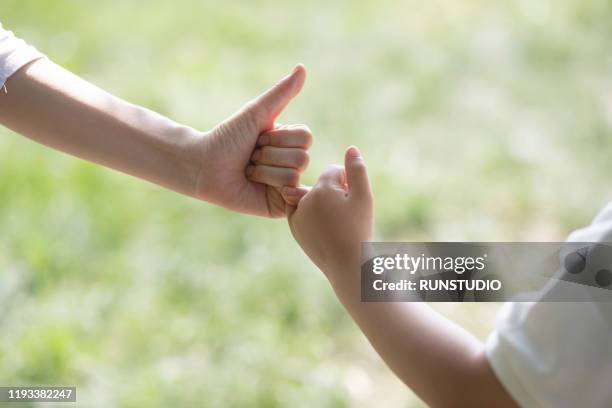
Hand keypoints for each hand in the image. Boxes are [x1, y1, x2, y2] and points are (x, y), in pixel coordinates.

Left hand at [195, 65, 310, 217]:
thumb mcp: (257, 113)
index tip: (258, 139)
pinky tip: (257, 186)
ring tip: (248, 171)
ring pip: (293, 173)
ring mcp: (287, 186)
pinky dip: (272, 185)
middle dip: (270, 154)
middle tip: (251, 157)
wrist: (205, 165)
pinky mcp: (280, 205)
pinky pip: (291, 192)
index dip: (279, 136)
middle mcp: (292, 164)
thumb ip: (282, 93)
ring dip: (264, 170)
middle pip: (302, 155)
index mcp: (290, 143)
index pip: (305, 136)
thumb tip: (302, 67)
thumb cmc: (228, 138)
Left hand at [287, 146, 373, 278]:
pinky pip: (301, 210)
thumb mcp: (363, 198)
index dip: (348, 184)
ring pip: (311, 196)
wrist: (346, 264)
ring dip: (322, 202)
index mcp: (321, 188)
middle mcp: (304, 199)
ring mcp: (296, 214)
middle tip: (346, 215)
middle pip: (321, 183)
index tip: (353, 201)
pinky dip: (311, 214)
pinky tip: (324, 226)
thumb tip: (350, 148)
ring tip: (337, 222)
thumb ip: (357, 170)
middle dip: (334, 193)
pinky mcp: (294, 228)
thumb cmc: (359, 230)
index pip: (333, 171)